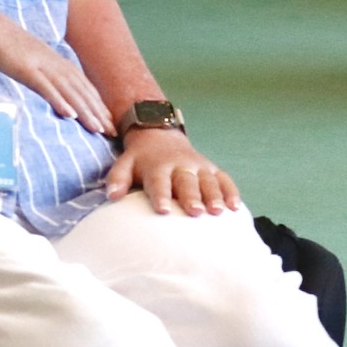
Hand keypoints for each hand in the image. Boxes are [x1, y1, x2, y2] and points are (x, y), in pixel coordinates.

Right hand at [0, 0, 110, 133]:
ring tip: (97, 128)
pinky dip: (59, 101)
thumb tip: (58, 93)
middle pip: (83, 92)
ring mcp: (44, 68)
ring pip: (70, 92)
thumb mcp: (36, 63)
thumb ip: (49, 77)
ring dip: (85, 111)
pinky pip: (47, 88)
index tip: (110, 124)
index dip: (99, 106)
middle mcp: (58, 66)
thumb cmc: (11, 49)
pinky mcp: (28, 70)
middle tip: (112, 132)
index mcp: (61, 65)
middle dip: (99, 113)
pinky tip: (69, 115)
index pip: (86, 88)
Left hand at [106, 126, 241, 215]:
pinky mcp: (212, 169)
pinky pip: (224, 179)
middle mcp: (180, 165)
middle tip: (196, 212)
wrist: (160, 135)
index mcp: (158, 166)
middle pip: (187, 182)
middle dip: (192, 197)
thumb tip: (112, 196)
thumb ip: (117, 179)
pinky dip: (231, 192)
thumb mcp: (125, 164)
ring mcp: (198, 166)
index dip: (161, 196)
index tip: (163, 211)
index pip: (159, 182)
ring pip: (208, 181)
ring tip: (218, 212)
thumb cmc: (141, 159)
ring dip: (214, 196)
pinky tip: (235, 207)